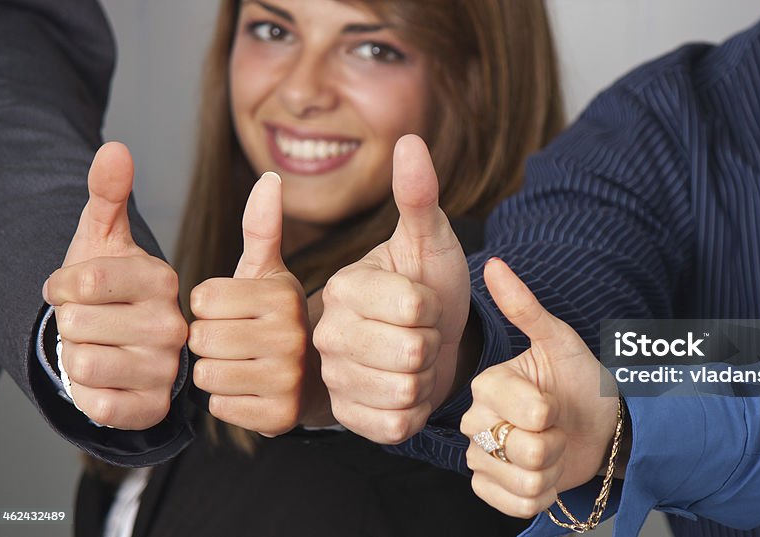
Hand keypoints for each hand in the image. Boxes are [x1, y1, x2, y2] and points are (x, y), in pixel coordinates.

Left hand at [42, 142, 186, 429]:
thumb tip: (115, 148)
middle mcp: (174, 324)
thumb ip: (108, 194)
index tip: (71, 290)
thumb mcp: (102, 239)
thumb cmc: (108, 290)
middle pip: (77, 323)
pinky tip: (105, 381)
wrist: (120, 347)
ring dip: (75, 358)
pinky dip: (87, 394)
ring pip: (83, 363)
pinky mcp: (153, 407)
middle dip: (69, 324)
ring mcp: (167, 368)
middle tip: (93, 323)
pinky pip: (97, 403)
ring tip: (99, 349)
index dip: (61, 286)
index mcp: (163, 280)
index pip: (84, 281)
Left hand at [189, 172, 330, 435]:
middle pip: (201, 337)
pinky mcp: (279, 417)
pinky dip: (224, 399)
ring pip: (206, 373)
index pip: (203, 297)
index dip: (207, 304)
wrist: (316, 375)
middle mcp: (291, 337)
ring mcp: (288, 379)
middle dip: (207, 339)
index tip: (232, 309)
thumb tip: (269, 176)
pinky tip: (246, 388)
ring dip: (212, 370)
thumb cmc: (278, 317)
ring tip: (239, 362)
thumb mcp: (270, 272)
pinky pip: (219, 406)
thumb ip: (261, 227)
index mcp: (283, 296)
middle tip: (234, 339)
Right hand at [314, 135, 469, 443]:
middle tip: (421, 333)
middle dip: (431, 343)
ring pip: (404, 390)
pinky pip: (394, 424)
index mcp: (344, 286)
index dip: (433, 306)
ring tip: (414, 361)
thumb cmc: (429, 286)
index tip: (422, 300)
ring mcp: (334, 378)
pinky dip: (413, 412)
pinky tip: (405, 390)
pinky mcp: (347, 418)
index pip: (412, 304)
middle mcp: (326, 333)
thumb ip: (418, 196)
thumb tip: (410, 140)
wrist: (429, 339)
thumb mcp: (430, 241)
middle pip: (410, 350)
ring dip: (424, 379)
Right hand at [459, 258, 618, 518]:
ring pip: (520, 479)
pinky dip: (542, 495)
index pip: (517, 410)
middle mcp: (475, 422)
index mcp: (486, 385)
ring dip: (552, 470)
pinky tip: (548, 476)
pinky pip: (514, 504)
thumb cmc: (579, 380)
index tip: (555, 401)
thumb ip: (524, 306)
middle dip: (552, 442)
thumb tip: (494, 264)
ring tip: (555, 450)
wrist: (598, 425)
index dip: (546, 412)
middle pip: (516, 448)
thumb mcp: (558, 340)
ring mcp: (481, 458)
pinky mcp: (491, 490)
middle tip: (557, 427)